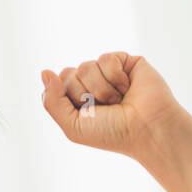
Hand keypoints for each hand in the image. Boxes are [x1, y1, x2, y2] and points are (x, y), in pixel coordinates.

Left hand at [40, 52, 184, 158]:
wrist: (146, 129)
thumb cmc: (112, 133)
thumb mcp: (73, 126)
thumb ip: (52, 102)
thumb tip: (44, 72)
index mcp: (77, 99)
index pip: (58, 84)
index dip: (70, 99)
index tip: (88, 114)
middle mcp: (90, 84)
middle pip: (68, 74)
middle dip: (84, 95)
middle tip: (105, 108)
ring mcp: (107, 72)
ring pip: (86, 67)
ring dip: (101, 90)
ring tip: (118, 101)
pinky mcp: (124, 61)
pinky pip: (106, 59)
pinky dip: (115, 77)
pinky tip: (127, 87)